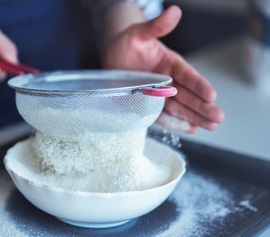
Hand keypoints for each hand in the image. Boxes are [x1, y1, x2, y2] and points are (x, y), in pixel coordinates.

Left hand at [103, 6, 223, 132]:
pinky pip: (163, 115)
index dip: (199, 85)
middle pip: (188, 95)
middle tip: (218, 118)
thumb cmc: (127, 42)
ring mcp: (159, 94)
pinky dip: (176, 122)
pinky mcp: (149, 103)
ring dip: (195, 117)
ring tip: (211, 126)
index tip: (211, 95)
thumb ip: (157, 27)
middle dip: (203, 107)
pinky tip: (191, 128)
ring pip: (180, 107)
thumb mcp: (140, 33)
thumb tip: (174, 11)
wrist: (114, 55)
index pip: (187, 75)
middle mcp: (168, 80)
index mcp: (170, 63)